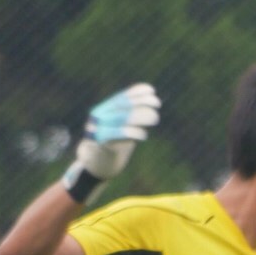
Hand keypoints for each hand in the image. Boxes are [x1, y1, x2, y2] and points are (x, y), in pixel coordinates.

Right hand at [63, 83, 160, 202]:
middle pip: (123, 105)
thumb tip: (151, 101)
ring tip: (155, 118)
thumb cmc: (115, 143)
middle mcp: (98, 116)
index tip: (152, 91)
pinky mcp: (101, 143)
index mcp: (103, 109)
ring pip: (122, 118)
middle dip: (142, 102)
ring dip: (141, 116)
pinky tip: (143, 134)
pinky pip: (119, 134)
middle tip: (157, 104)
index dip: (137, 93)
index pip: (121, 97)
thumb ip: (134, 115)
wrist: (99, 164)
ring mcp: (98, 128)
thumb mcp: (124, 127)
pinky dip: (134, 132)